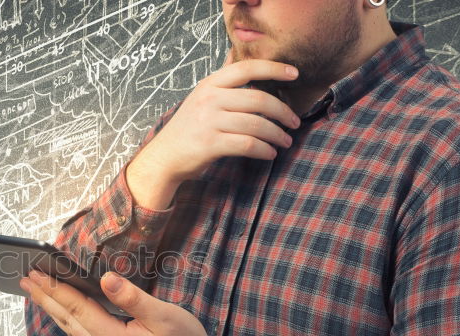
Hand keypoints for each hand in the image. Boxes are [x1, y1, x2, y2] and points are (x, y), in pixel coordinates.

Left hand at [20, 269, 231, 335]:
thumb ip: (131, 297)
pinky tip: (64, 314)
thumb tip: (105, 279)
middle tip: (26, 280)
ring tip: (39, 293)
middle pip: (67, 321)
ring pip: (72, 332)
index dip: (55, 289)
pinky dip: (69, 323)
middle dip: (45, 298)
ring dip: (54, 311)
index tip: (36, 273)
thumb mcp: (164, 315)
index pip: (77, 309)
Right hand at [129, 55, 301, 183]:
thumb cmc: (189, 128)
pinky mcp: (210, 144)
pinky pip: (247, 145)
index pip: (246, 68)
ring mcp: (209, 121)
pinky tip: (270, 153)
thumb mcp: (201, 97)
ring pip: (256, 124)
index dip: (273, 68)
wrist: (165, 156)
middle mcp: (209, 99)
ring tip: (285, 141)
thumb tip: (242, 56)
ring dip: (277, 134)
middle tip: (294, 122)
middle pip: (258, 99)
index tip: (294, 74)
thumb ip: (223, 81)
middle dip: (283, 112)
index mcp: (210, 84)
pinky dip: (264, 150)